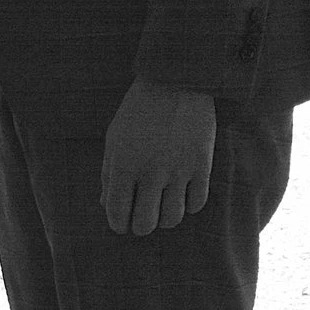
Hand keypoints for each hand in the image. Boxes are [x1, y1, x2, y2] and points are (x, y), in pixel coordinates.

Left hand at [100, 78, 214, 235]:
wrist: (175, 82)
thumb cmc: (138, 111)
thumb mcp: (115, 137)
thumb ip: (108, 173)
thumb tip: (107, 205)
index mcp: (123, 164)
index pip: (117, 212)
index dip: (118, 224)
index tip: (121, 224)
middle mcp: (150, 172)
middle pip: (145, 223)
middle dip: (140, 226)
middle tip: (141, 220)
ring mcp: (178, 170)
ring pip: (172, 219)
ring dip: (164, 219)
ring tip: (161, 208)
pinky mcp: (202, 166)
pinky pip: (195, 205)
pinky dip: (187, 206)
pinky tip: (181, 195)